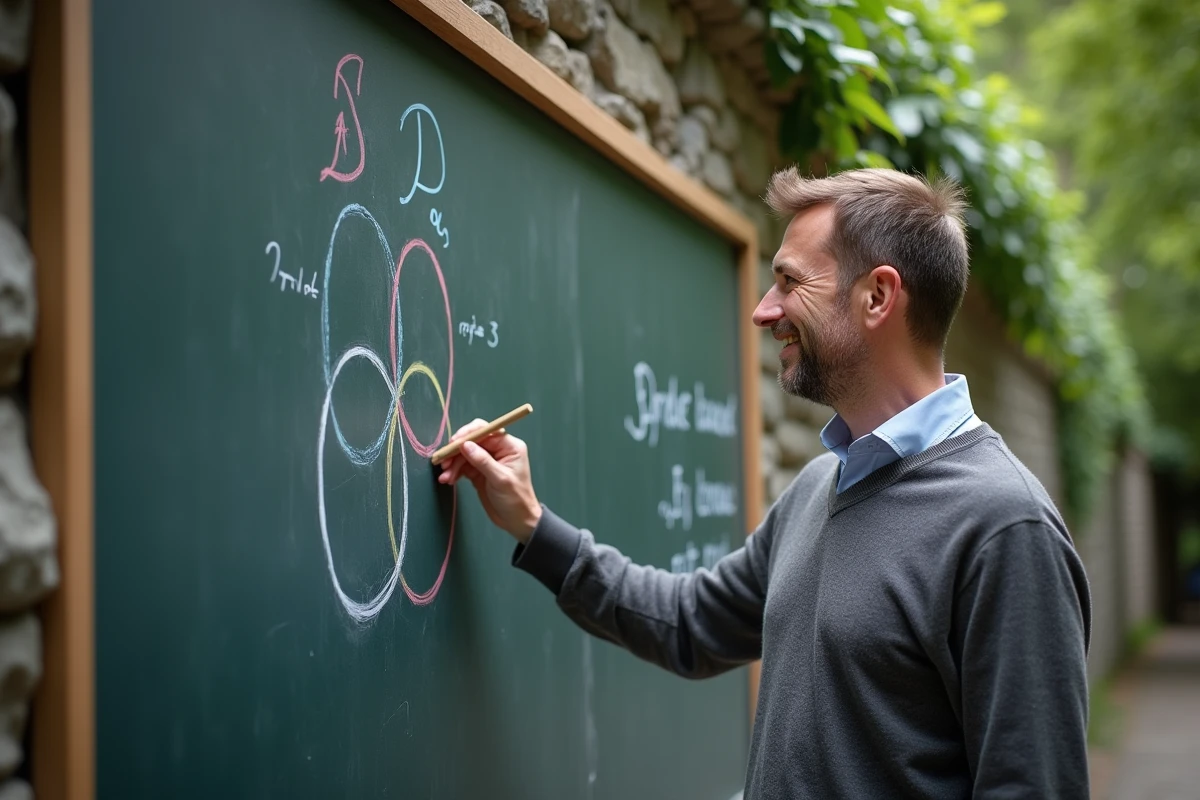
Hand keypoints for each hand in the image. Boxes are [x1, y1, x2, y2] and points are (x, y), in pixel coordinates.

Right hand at [436, 419, 541, 542]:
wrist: (516, 520)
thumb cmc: (515, 499)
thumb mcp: (500, 479)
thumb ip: (482, 461)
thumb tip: (465, 444)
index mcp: (509, 446)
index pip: (486, 431)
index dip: (468, 434)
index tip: (453, 443)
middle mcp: (498, 449)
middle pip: (472, 441)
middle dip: (456, 450)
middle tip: (443, 461)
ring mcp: (487, 460)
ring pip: (464, 454)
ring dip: (452, 464)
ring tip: (445, 477)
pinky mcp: (478, 471)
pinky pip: (463, 466)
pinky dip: (454, 471)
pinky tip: (448, 480)